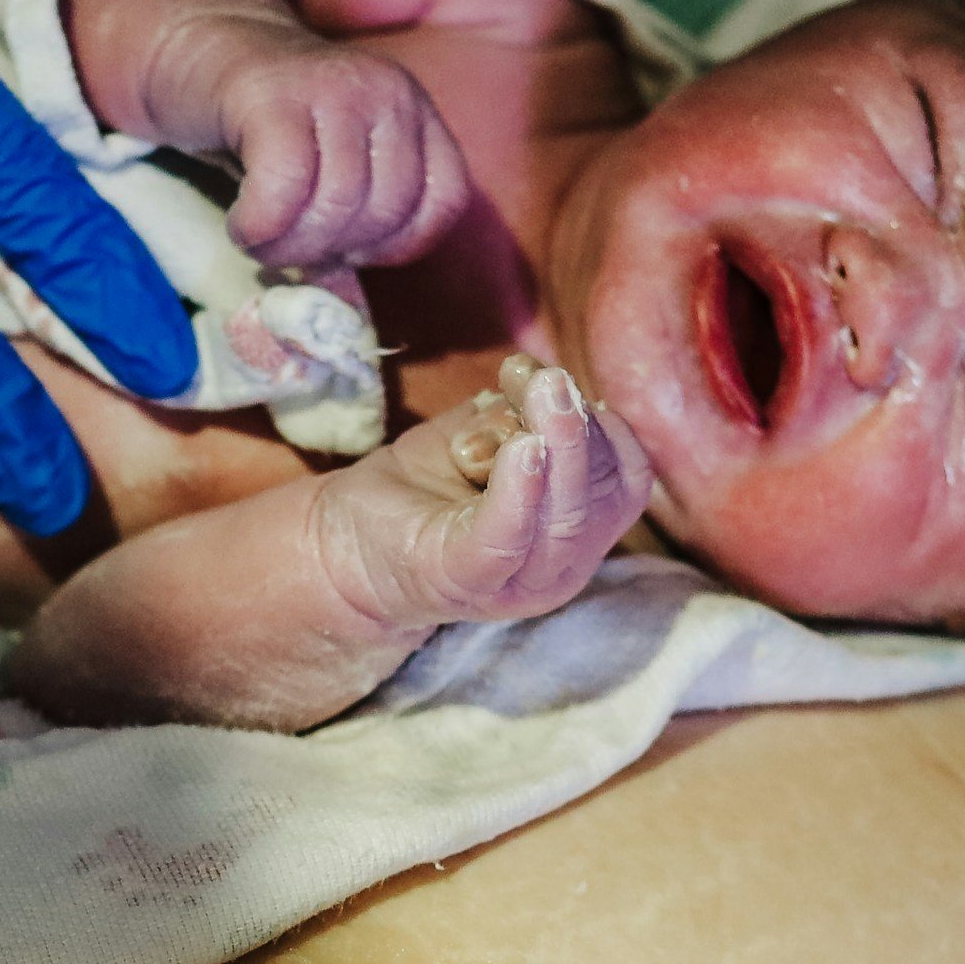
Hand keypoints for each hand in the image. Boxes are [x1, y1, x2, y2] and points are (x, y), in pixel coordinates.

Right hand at [55, 0, 470, 267]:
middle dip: (332, 250)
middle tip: (289, 244)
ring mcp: (334, 88)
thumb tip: (347, 312)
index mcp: (414, 112)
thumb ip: (360, 216)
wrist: (197, 44)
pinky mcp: (273, 94)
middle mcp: (387, 93)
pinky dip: (261, 226)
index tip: (346, 246)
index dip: (394, 246)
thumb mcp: (336, 163)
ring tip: (262, 237)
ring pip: (337, 207)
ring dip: (290, 246)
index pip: (441, 203)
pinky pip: (283, 187)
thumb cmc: (269, 129)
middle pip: (384, 213)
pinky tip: (242, 225)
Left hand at [312, 355, 653, 631]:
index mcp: (574, 535)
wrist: (339, 544)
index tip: (550, 381)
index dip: (607, 426)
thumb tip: (552, 382)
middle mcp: (557, 568)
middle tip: (550, 379)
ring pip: (564, 515)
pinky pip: (506, 536)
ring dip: (559, 442)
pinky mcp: (462, 579)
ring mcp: (513, 583)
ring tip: (542, 388)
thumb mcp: (486, 439)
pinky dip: (520, 489)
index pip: (626, 480)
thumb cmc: (421, 488)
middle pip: (602, 496)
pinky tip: (522, 447)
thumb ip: (523, 416)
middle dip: (581, 429)